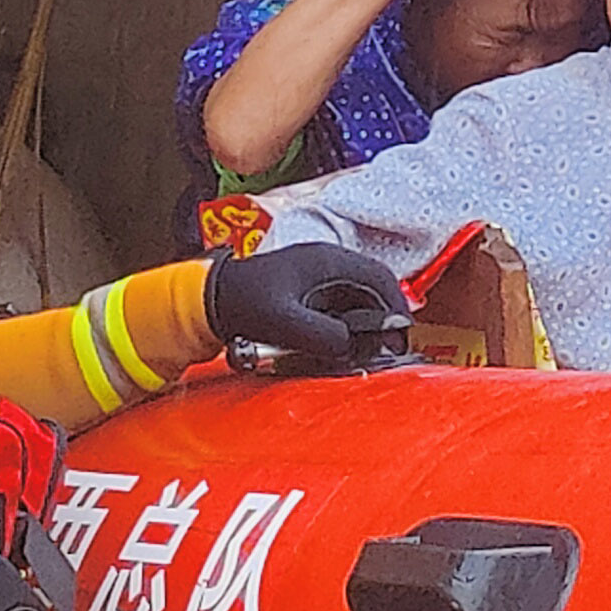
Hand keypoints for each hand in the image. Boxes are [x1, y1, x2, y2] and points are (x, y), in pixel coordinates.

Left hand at [208, 239, 414, 371]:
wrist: (209, 298)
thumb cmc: (243, 302)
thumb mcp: (284, 322)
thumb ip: (322, 336)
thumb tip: (354, 347)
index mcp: (327, 260)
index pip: (378, 278)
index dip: (395, 307)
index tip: (401, 335)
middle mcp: (327, 263)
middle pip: (372, 288)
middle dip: (384, 317)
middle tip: (390, 348)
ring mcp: (317, 275)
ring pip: (357, 298)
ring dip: (367, 322)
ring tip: (370, 350)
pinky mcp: (307, 290)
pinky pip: (340, 305)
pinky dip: (349, 324)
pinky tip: (345, 345)